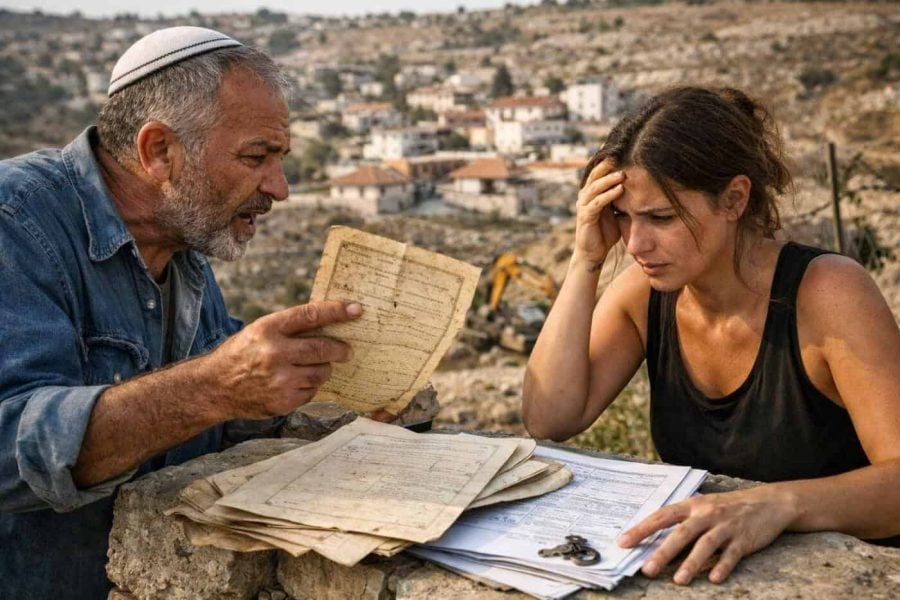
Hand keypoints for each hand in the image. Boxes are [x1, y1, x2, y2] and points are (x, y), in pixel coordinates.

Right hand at [202, 300, 361, 419]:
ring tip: (310, 367)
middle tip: (347, 350)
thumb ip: (290, 327)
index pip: (311, 315)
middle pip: (323, 348)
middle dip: (341, 349)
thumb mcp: (259, 331)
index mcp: (268, 329)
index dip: (337, 311)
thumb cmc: (242, 353)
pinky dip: (309, 386)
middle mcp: (275, 353)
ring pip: (322, 372)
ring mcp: (280, 380)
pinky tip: (293, 383)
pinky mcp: (284, 401)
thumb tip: (330, 321)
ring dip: (323, 369)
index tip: (356, 309)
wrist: (214, 387)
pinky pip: (312, 391)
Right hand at [574, 158, 624, 268]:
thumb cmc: (605, 232)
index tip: (621, 149)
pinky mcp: (585, 218)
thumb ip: (622, 199)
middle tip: (621, 155)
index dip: (607, 160)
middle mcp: (584, 196)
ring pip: (595, 187)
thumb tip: (641, 186)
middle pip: (594, 175)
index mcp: (591, 193)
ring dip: (609, 179)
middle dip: (607, 165)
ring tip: (623, 173)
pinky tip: (619, 189)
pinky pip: (596, 203)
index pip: (598, 172)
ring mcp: (583, 206)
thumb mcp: (616, 212)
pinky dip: (608, 195)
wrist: (593, 254)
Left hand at [617, 486, 798, 584]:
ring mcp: (726, 526)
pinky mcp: (744, 539)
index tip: (623, 542)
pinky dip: (722, 566)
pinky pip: (732, 554)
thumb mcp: (702, 507)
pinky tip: (713, 579)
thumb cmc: (727, 507)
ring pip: (705, 545)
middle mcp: (706, 514)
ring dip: (691, 563)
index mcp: (692, 505)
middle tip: (647, 569)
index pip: (661, 516)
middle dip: (663, 552)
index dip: (642, 529)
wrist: (768, 502)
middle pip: (681, 533)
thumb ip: (681, 520)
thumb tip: (652, 537)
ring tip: (679, 580)